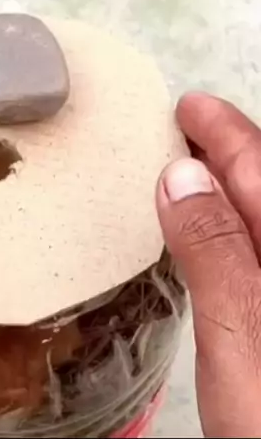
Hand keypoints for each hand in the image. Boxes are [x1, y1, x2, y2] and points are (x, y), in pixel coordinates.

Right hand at [157, 93, 260, 437]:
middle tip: (187, 133)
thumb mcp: (244, 331)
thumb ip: (217, 251)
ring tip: (194, 175)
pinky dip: (233, 237)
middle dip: (230, 156)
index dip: (225, 133)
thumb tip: (185, 178)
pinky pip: (259, 260)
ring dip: (230, 196)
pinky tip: (214, 239)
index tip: (190, 107)